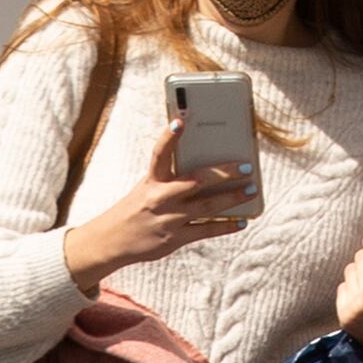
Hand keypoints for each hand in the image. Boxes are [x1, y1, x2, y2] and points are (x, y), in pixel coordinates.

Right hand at [62, 111, 252, 284]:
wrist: (111, 241)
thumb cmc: (135, 208)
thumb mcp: (146, 188)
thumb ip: (170, 179)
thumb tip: (207, 171)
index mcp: (151, 181)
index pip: (159, 154)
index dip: (168, 137)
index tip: (180, 121)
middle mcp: (160, 198)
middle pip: (196, 181)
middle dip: (223, 173)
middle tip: (246, 166)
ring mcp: (168, 219)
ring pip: (207, 206)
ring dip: (232, 198)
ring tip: (251, 191)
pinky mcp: (174, 239)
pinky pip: (206, 231)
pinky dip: (226, 226)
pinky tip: (241, 221)